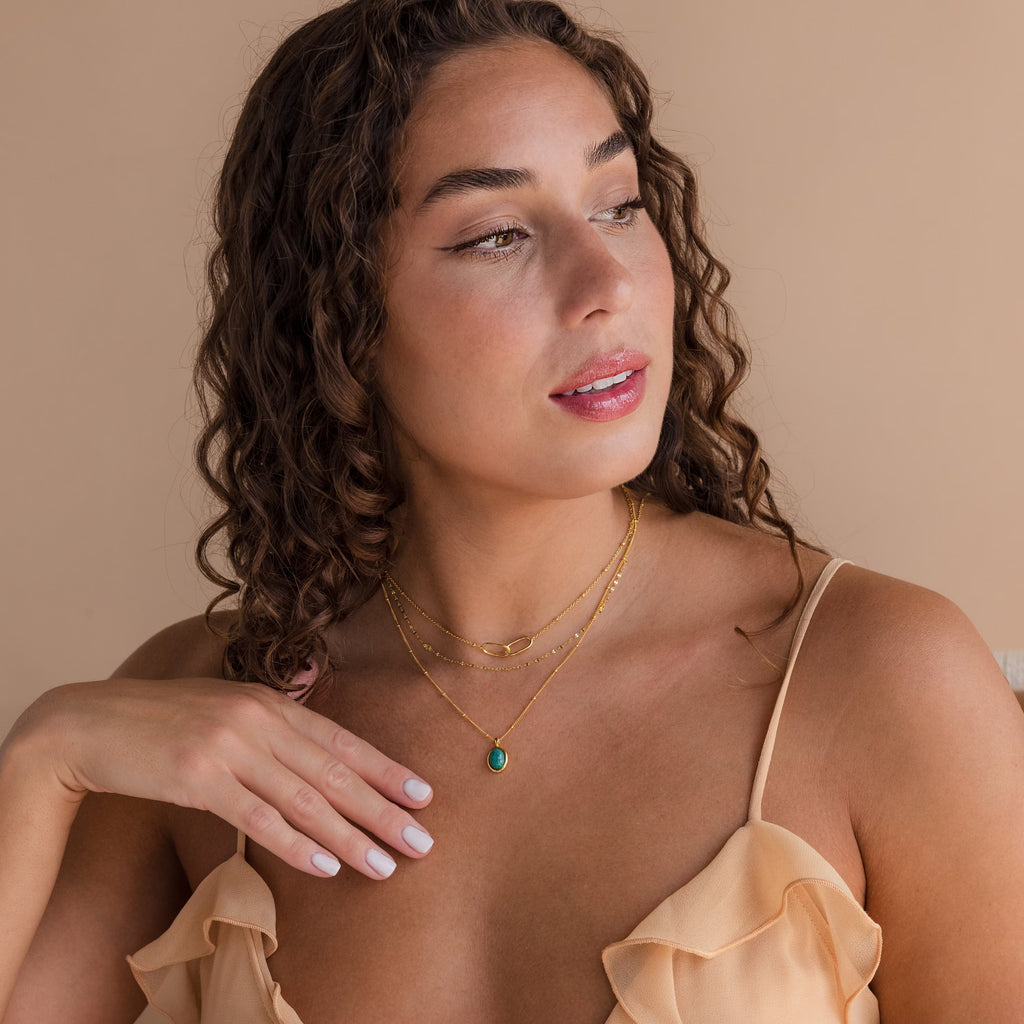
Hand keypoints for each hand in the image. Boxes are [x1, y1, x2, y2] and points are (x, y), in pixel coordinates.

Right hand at [10, 672, 433, 880]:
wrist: (91, 723)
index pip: (342, 740)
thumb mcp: (224, 699)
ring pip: (304, 799)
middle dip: (382, 810)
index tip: (423, 795)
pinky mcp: (199, 778)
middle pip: (334, 773)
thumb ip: (271, 701)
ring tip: (385, 865)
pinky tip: (326, 866)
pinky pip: (257, 817)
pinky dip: (295, 843)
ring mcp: (230, 748)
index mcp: (271, 701)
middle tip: (422, 842)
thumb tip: (308, 684)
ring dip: (349, 836)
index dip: (385, 769)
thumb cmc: (164, 717)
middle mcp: (258, 720)